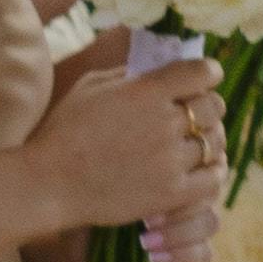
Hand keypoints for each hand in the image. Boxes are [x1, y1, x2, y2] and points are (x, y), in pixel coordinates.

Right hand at [29, 41, 221, 245]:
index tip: (203, 77)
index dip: (208, 72)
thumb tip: (157, 68)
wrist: (48, 183)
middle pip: (214, 106)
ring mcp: (171, 160)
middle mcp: (165, 123)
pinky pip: (213, 177)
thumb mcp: (91, 87)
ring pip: (214, 141)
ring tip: (192, 142)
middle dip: (207, 106)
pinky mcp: (173, 193)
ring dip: (207, 138)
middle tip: (193, 113)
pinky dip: (211, 170)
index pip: (203, 72)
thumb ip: (129, 74)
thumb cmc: (64, 131)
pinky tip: (198, 168)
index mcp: (146, 91)